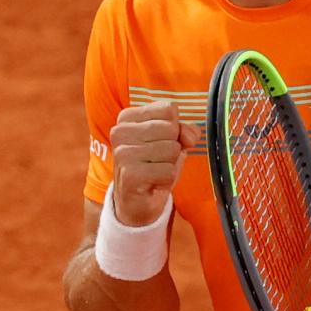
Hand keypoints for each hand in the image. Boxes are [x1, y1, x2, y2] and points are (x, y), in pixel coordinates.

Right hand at [110, 100, 200, 225]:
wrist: (137, 201)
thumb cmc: (154, 165)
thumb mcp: (172, 141)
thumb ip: (184, 130)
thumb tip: (190, 136)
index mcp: (128, 117)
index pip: (168, 109)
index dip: (176, 128)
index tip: (162, 142)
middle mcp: (120, 131)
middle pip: (171, 128)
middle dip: (173, 148)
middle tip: (158, 160)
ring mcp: (122, 153)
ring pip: (171, 149)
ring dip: (170, 164)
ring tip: (155, 171)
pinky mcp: (130, 174)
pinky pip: (168, 170)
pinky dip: (167, 179)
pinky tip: (153, 183)